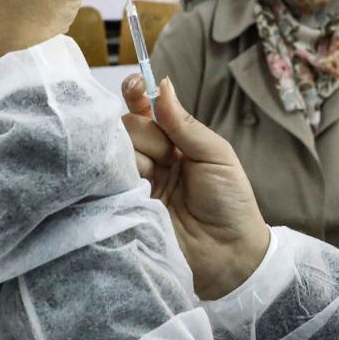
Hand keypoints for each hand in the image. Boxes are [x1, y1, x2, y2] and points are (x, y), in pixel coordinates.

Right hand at [121, 75, 270, 299]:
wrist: (230, 255)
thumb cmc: (231, 203)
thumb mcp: (216, 155)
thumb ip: (185, 123)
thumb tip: (162, 84)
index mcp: (174, 142)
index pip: (145, 110)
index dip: (136, 94)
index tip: (135, 86)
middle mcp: (150, 159)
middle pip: (128, 128)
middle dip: (145, 137)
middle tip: (168, 160)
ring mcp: (135, 183)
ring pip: (116, 153)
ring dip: (134, 160)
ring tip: (154, 182)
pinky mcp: (123, 207)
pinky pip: (108, 183)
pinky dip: (115, 178)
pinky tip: (130, 184)